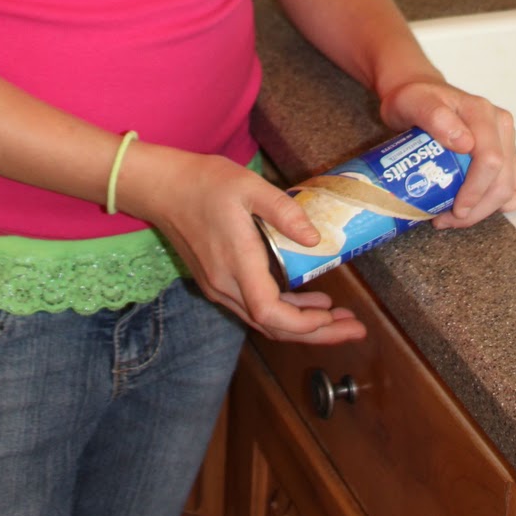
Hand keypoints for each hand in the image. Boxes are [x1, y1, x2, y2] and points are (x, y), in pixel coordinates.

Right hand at [117, 144, 366, 344]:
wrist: (161, 188)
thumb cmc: (204, 182)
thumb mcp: (249, 187)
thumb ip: (283, 212)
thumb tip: (315, 238)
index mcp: (236, 263)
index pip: (271, 312)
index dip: (304, 323)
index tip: (334, 316)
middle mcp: (225, 284)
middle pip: (273, 326)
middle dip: (317, 333)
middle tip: (354, 329)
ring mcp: (218, 286)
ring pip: (264, 321)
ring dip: (302, 325)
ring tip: (337, 317)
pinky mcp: (216, 281)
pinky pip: (254, 308)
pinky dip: (284, 312)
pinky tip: (306, 300)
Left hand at [376, 77, 515, 227]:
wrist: (419, 96)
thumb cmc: (415, 101)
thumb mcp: (413, 103)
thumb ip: (435, 116)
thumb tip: (465, 142)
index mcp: (481, 112)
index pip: (490, 160)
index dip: (475, 191)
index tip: (454, 209)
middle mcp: (500, 125)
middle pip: (504, 180)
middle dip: (478, 208)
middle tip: (447, 219)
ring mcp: (506, 141)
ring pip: (513, 189)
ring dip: (486, 209)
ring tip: (454, 215)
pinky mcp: (508, 155)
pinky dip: (498, 204)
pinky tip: (472, 204)